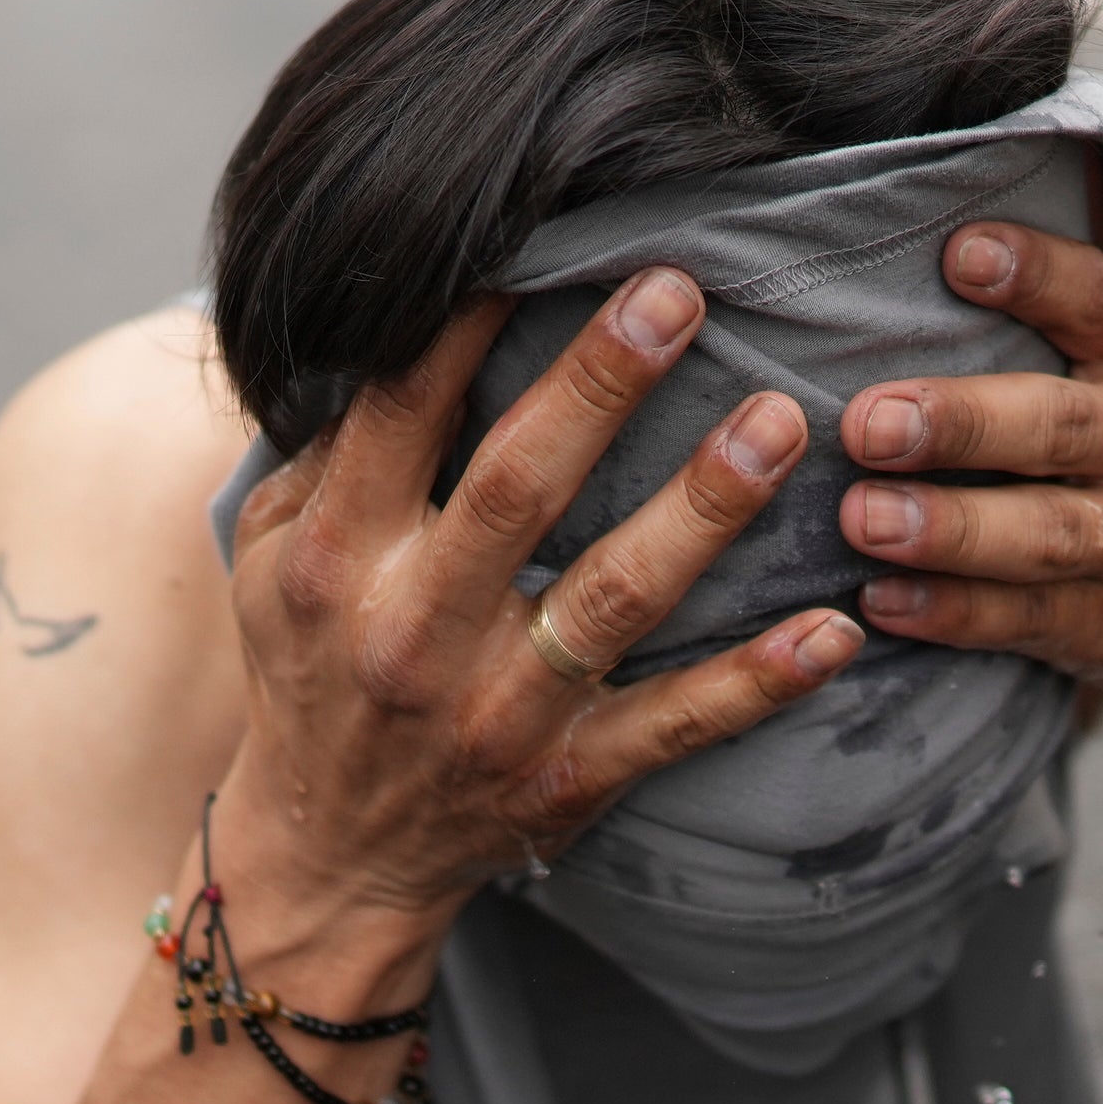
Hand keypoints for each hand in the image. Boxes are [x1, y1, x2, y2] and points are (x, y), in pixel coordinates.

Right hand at [216, 270, 862, 989]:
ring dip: (702, 511)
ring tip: (778, 424)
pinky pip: (676, 726)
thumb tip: (388, 320)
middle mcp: (414, 633)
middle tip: (679, 292)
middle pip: (519, 490)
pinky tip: (835, 631)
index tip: (538, 243)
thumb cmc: (311, 674)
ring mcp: (500, 714)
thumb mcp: (267, 563)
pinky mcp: (568, 779)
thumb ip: (322, 455)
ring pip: (612, 602)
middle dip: (602, 385)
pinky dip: (757, 683)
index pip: (402, 415)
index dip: (465, 325)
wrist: (329, 860)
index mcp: (336, 561)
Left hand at [836, 214, 1102, 689]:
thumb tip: (1024, 128)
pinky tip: (879, 599)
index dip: (1036, 275)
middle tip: (867, 421)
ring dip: (951, 530)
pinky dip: (954, 616)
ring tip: (861, 516)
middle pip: (1061, 429)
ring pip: (1048, 537)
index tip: (959, 253)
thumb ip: (1084, 255)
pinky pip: (1030, 623)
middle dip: (962, 425)